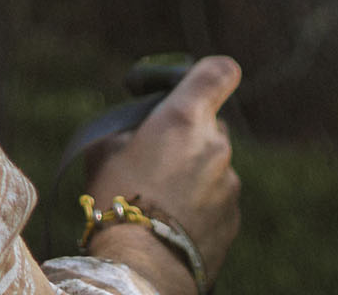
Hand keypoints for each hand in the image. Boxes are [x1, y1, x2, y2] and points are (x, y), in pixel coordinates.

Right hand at [83, 57, 241, 294]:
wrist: (141, 264)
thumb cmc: (115, 201)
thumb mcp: (104, 150)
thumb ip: (129, 130)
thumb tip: (135, 133)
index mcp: (184, 117)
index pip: (219, 73)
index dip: (211, 74)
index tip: (196, 85)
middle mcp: (215, 144)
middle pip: (211, 126)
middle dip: (189, 138)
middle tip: (157, 161)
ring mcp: (229, 183)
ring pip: (214, 167)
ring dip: (194, 176)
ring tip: (160, 203)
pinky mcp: (233, 218)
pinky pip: (218, 201)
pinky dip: (202, 207)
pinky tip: (173, 224)